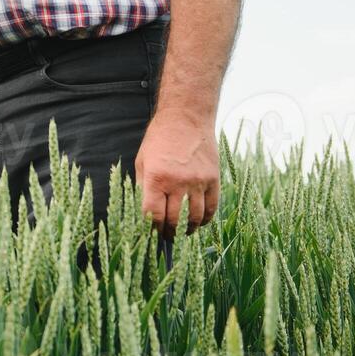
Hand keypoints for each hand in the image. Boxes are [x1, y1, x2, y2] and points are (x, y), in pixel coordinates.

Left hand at [135, 104, 219, 237]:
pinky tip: (198, 222)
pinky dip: (205, 219)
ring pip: (195, 218)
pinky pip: (212, 207)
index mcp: (156, 177)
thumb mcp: (142, 161)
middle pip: (174, 219)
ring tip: (182, 233)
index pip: (154, 214)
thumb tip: (143, 212)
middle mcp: (178, 182)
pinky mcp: (213, 179)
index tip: (151, 231)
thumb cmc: (159, 139)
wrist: (186, 118)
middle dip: (168, 232)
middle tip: (166, 237)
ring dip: (187, 230)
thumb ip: (141, 186)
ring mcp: (198, 181)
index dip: (152, 227)